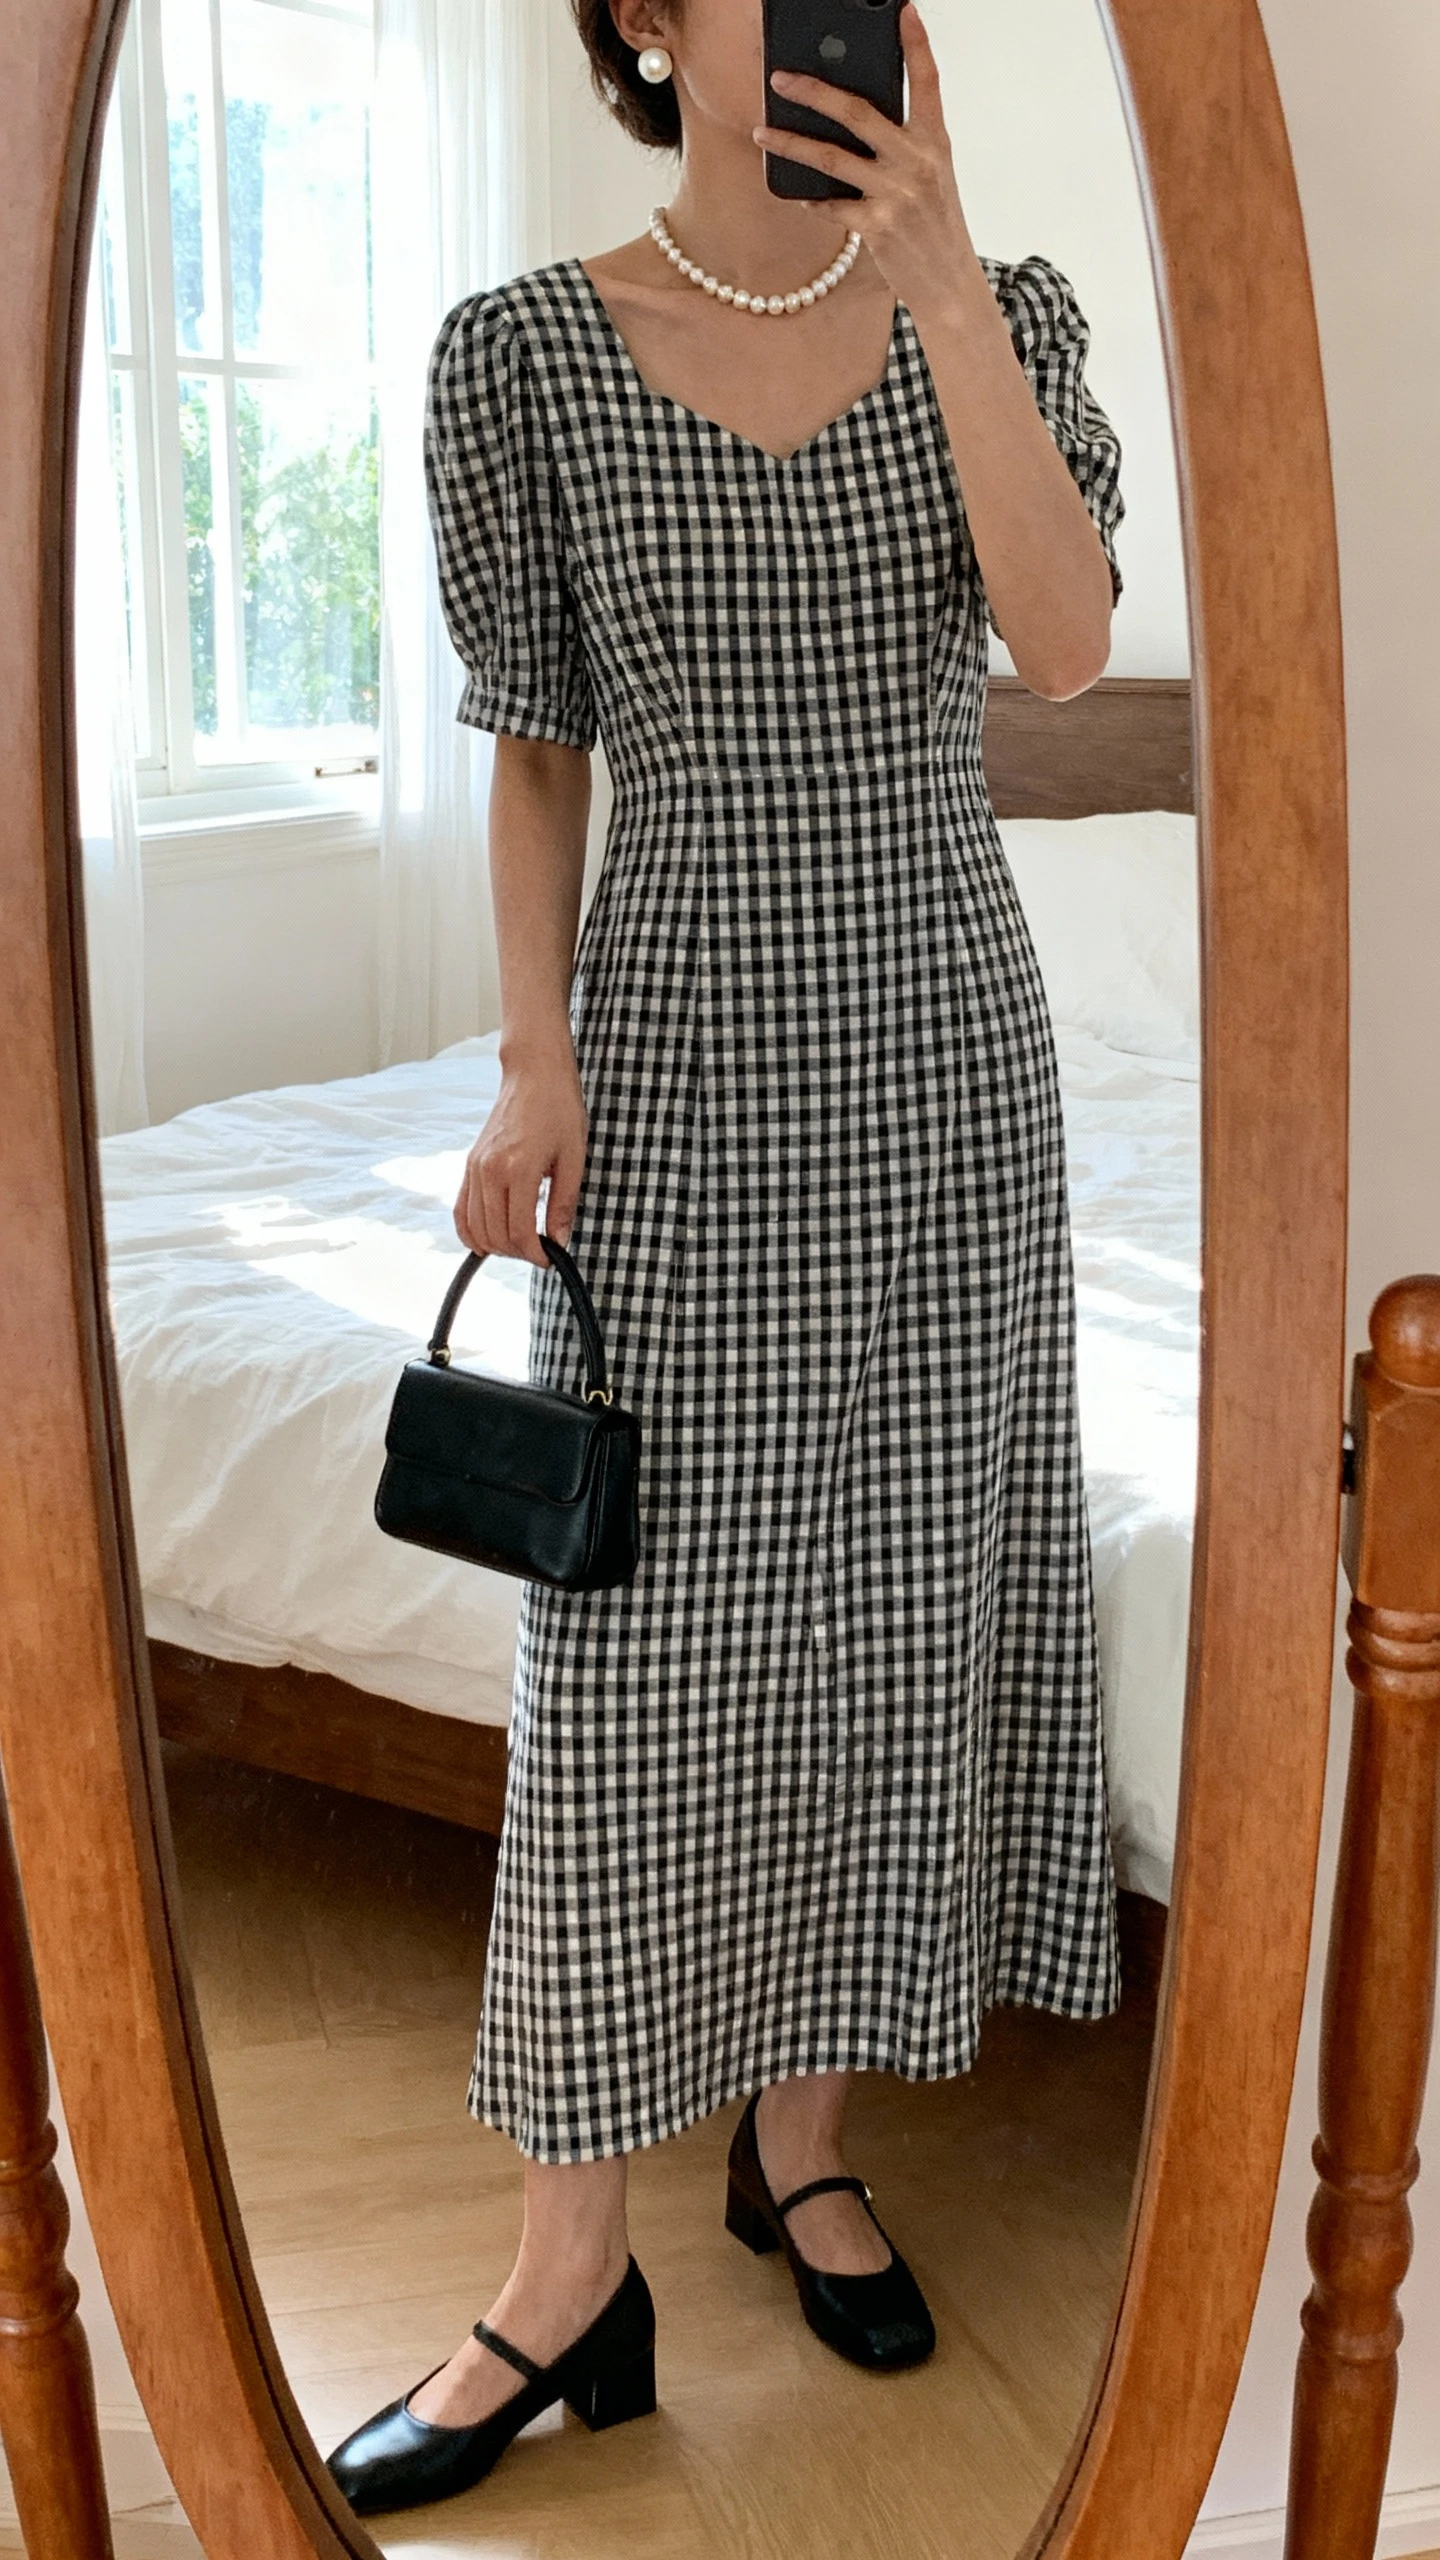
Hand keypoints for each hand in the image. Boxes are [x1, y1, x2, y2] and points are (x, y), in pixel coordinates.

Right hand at [454, 1056, 587, 1267]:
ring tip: (521, 1245)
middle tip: (541, 1252)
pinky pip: (460, 1209)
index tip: (550, 1259)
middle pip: (496, 1234)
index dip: (535, 1254)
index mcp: (518, 1169)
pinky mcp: (469, 1164)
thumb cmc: (559, 1109)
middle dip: (519, 1253)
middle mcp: (489, 1171)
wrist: (533, 1074)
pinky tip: (487, 1242)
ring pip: (475, 1227)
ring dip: (497, 1246)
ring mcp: (475, 1167)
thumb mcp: (574, 1158)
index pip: (520, 1231)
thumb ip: (564, 1203)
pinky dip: (470, 1231)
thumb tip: (559, 1241)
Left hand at [754, 2, 978, 322]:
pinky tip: (795, 192)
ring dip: (790, 143)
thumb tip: (851, 119)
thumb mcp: (931, 177)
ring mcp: (897, 194)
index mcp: (935, 143)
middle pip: (857, 112)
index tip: (902, 9)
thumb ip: (900, 146)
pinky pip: (831, 205)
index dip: (915, 43)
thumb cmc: (935, 227)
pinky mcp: (878, 227)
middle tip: (780, 77)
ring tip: (761, 132)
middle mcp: (917, 162)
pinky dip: (811, 199)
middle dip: (813, 91)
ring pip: (831, 158)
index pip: (927, 82)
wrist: (950, 285)